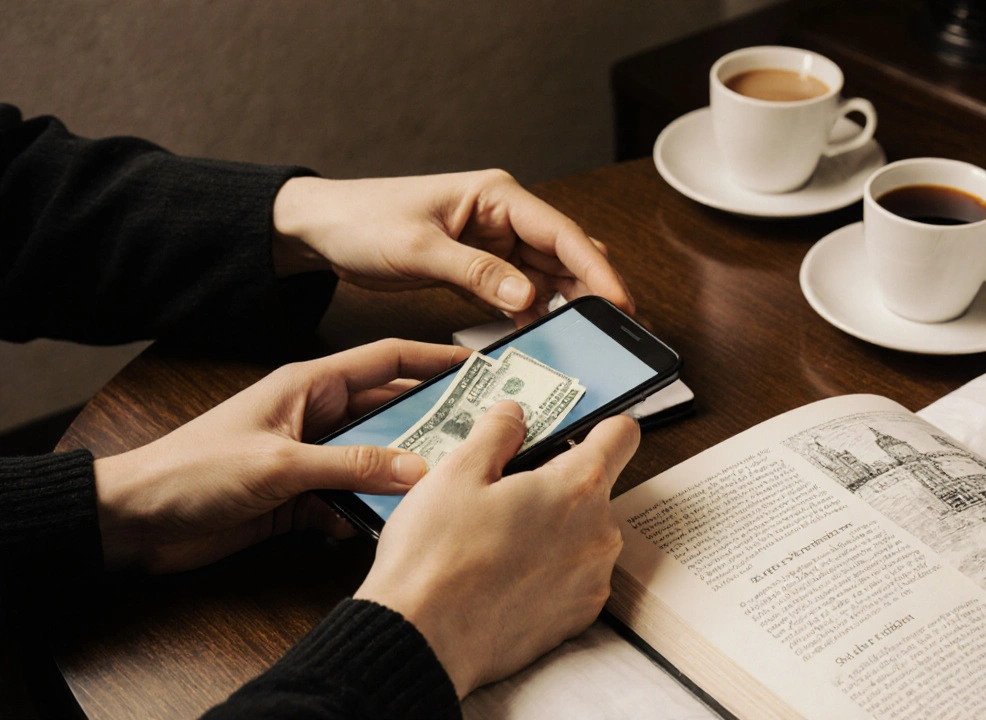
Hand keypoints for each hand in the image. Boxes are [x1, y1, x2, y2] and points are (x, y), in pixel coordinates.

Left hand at [94, 339, 471, 573]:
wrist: (136, 520)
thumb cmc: (193, 470)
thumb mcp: (280, 463)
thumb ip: (351, 464)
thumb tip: (417, 469)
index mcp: (310, 386)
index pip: (385, 360)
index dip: (433, 360)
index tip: (479, 367)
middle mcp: (317, 418)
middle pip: (390, 413)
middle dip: (433, 423)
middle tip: (480, 436)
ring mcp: (311, 459)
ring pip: (376, 460)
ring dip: (402, 475)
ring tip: (446, 486)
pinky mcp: (301, 499)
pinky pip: (352, 500)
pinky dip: (369, 513)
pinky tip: (387, 526)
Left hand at [272, 170, 634, 325]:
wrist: (322, 228)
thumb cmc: (363, 220)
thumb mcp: (419, 249)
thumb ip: (477, 273)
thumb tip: (528, 296)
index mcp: (496, 196)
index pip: (560, 233)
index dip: (595, 269)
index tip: (619, 301)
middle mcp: (503, 217)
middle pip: (564, 255)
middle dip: (591, 289)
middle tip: (614, 330)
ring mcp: (494, 243)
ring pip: (547, 277)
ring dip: (565, 304)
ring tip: (585, 339)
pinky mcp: (480, 268)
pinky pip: (519, 293)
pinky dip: (531, 314)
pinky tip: (540, 337)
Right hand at [354, 401, 638, 697]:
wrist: (422, 641)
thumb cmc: (437, 557)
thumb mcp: (457, 472)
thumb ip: (497, 432)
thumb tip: (514, 415)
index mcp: (577, 487)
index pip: (621, 436)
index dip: (599, 426)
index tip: (577, 430)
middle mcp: (599, 533)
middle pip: (594, 488)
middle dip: (555, 484)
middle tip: (504, 494)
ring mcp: (593, 579)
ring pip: (582, 534)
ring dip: (552, 530)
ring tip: (496, 540)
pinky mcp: (579, 616)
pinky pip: (574, 576)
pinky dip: (548, 571)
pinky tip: (504, 575)